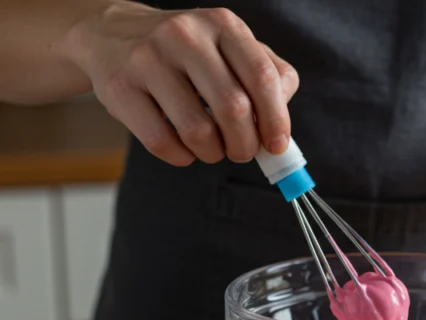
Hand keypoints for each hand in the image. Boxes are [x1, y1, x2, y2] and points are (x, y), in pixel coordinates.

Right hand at [69, 2, 298, 165]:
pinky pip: (162, 142)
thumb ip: (270, 77)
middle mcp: (184, 36)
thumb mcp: (232, 48)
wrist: (112, 34)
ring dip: (214, 154)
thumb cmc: (189, 52)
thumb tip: (282, 128)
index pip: (262, 78)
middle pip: (234, 108)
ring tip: (212, 148)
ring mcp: (147, 59)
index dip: (276, 120)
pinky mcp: (119, 88)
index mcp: (222, 25)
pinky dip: (181, 157)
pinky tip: (184, 149)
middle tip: (242, 152)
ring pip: (198, 131)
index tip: (277, 146)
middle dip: (245, 144)